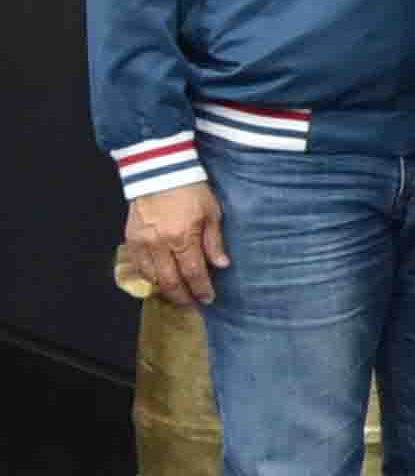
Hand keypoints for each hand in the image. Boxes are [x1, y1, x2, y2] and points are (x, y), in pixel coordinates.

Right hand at [119, 181, 224, 309]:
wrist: (159, 171)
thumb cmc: (191, 190)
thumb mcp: (212, 213)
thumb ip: (214, 241)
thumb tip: (222, 265)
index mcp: (182, 237)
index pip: (193, 272)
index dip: (201, 289)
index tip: (208, 299)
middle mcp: (159, 244)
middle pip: (170, 281)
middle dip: (183, 296)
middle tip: (193, 304)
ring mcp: (142, 243)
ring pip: (152, 278)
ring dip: (166, 289)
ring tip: (179, 294)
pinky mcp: (130, 239)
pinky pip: (138, 267)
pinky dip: (149, 277)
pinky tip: (160, 280)